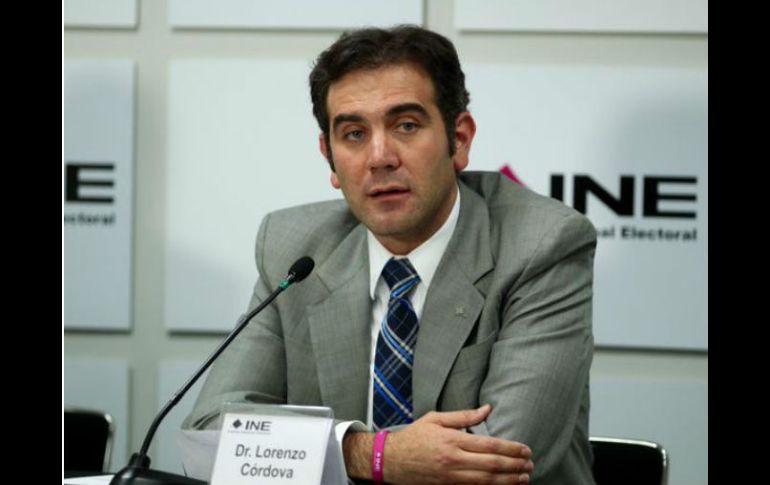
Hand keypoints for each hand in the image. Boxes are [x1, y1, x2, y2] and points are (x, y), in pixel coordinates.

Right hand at [384, 404, 533, 483]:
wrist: (391, 460)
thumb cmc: (414, 437)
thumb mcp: (436, 419)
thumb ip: (464, 416)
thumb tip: (488, 409)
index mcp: (452, 440)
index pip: (489, 445)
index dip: (510, 449)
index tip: (525, 450)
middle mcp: (453, 460)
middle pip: (491, 465)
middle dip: (514, 466)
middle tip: (530, 464)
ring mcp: (450, 477)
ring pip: (485, 481)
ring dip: (508, 480)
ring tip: (523, 477)